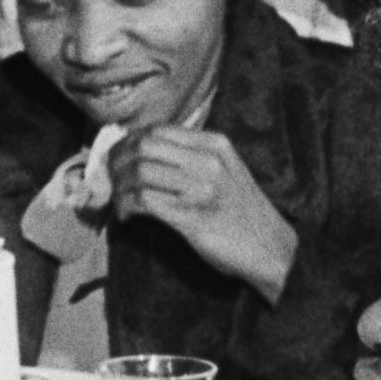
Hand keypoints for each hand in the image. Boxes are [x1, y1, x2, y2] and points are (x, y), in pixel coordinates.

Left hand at [104, 123, 299, 296]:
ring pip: (139, 172)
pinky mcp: (191, 216)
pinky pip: (144, 201)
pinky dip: (126, 206)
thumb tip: (143, 155)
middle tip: (109, 179)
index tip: (117, 159)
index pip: (157, 130)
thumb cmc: (243, 214)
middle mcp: (208, 160)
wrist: (271, 249)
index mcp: (215, 144)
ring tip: (117, 201)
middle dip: (116, 162)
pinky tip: (127, 217)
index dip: (128, 143)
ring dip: (118, 187)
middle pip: (143, 146)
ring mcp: (201, 187)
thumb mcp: (226, 171)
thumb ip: (193, 158)